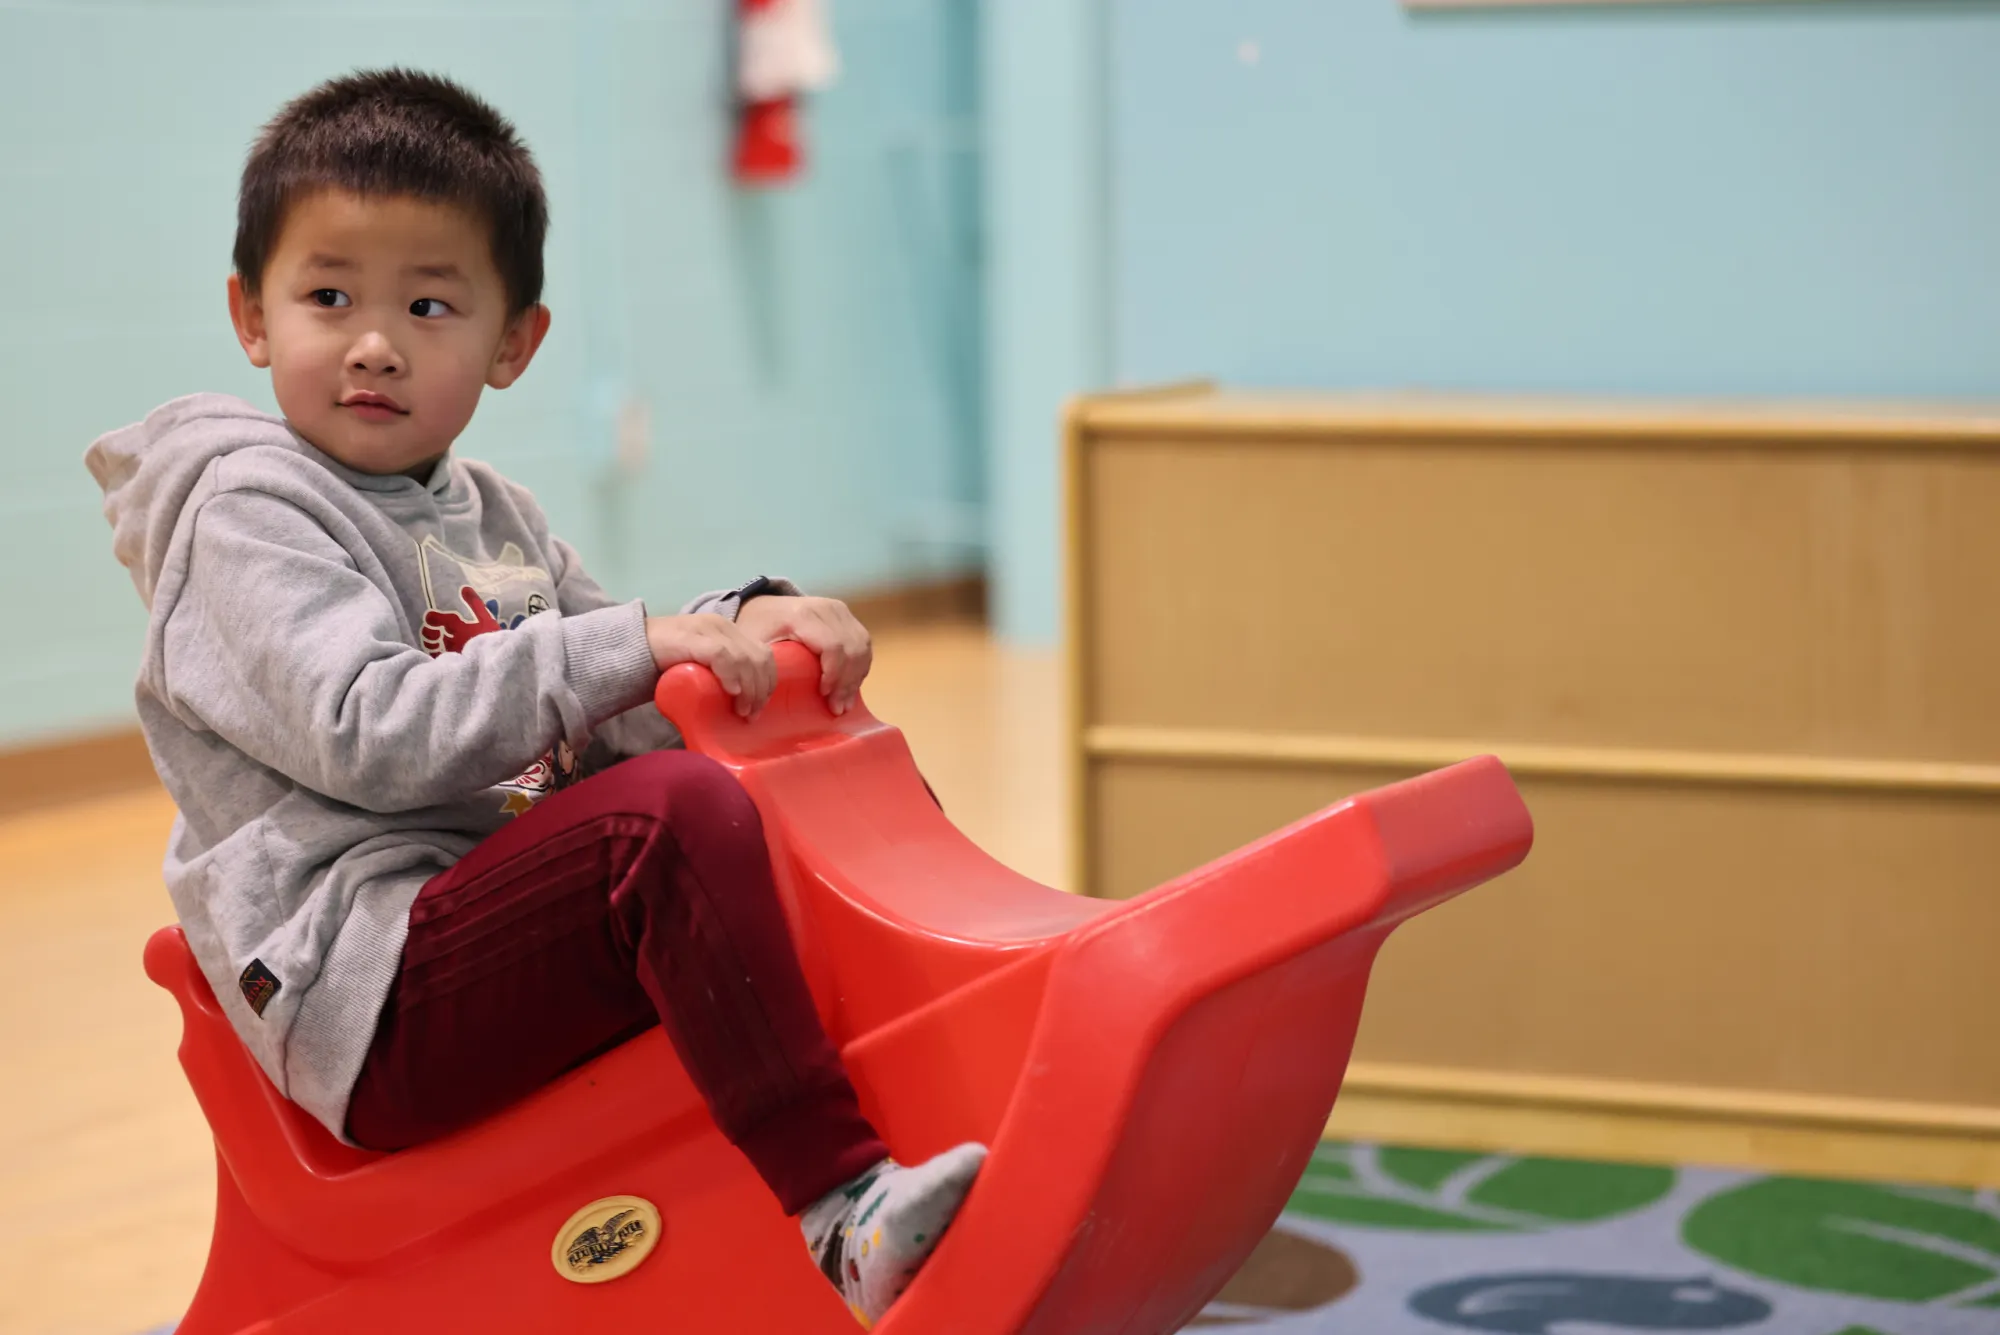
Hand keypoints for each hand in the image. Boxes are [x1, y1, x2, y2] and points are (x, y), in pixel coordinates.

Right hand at [645, 614, 776, 718]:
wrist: (629, 649)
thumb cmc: (665, 664)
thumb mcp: (701, 666)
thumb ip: (721, 674)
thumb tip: (743, 706)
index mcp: (728, 631)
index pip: (764, 654)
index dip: (768, 682)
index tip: (760, 707)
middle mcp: (722, 626)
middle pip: (760, 657)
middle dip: (761, 689)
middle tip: (751, 714)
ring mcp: (708, 630)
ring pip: (747, 658)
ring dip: (749, 689)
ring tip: (741, 711)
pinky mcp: (694, 637)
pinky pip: (723, 656)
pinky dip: (731, 676)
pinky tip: (731, 693)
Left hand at [734, 595, 872, 714]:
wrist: (765, 606)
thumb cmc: (758, 628)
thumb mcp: (754, 643)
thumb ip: (764, 665)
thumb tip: (772, 700)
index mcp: (802, 615)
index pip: (832, 646)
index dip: (834, 674)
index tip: (824, 695)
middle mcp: (826, 608)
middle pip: (851, 648)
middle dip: (847, 682)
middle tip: (837, 708)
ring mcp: (839, 610)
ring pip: (862, 646)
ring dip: (856, 677)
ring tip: (845, 702)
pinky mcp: (847, 615)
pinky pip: (864, 643)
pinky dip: (860, 666)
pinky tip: (851, 686)